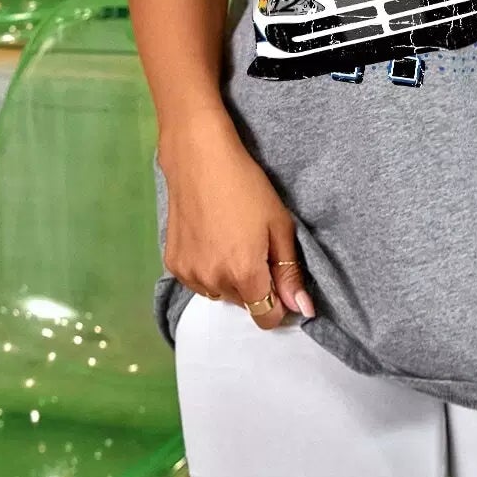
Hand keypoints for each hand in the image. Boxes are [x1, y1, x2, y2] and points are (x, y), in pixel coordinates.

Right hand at [158, 108, 316, 328]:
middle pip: (243, 304)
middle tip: (256, 247)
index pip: (266, 317)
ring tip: (231, 241)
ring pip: (220, 294)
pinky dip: (208, 270)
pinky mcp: (173, 264)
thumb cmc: (247, 186)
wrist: (199, 159)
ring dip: (230, 279)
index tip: (280, 280)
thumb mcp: (279, 225)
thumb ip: (289, 272)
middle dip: (255, 285)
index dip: (279, 304)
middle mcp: (214, 281)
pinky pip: (198, 282)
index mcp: (244, 273)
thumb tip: (302, 309)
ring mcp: (189, 274)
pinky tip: (211, 239)